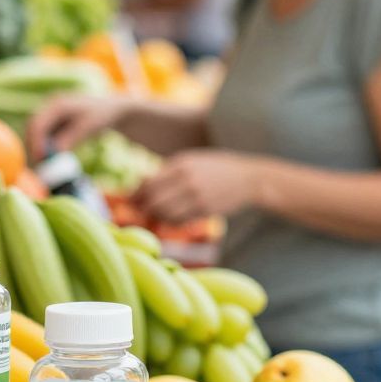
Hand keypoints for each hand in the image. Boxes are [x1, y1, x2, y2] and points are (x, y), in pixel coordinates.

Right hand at [28, 93, 131, 156]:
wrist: (111, 108)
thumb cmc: (101, 115)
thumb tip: (54, 152)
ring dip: (38, 148)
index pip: (38, 123)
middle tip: (39, 165)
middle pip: (33, 128)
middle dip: (34, 146)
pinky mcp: (55, 122)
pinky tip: (51, 159)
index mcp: (57, 104)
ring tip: (44, 165)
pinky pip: (46, 136)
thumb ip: (70, 138)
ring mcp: (51, 114)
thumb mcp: (88, 127)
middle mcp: (50, 107)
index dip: (36, 142)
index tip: (40, 158)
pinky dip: (46, 147)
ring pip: (37, 133)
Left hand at [135, 151, 263, 222]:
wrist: (249, 179)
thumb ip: (168, 170)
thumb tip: (141, 182)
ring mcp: (197, 196)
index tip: (131, 199)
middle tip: (139, 210)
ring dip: (156, 216)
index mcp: (181, 164)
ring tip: (155, 214)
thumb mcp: (192, 160)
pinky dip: (171, 221)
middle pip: (154, 200)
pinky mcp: (206, 210)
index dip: (136, 194)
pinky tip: (171, 218)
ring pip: (165, 213)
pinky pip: (180, 220)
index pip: (149, 183)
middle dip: (143, 207)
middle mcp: (187, 180)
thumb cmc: (216, 168)